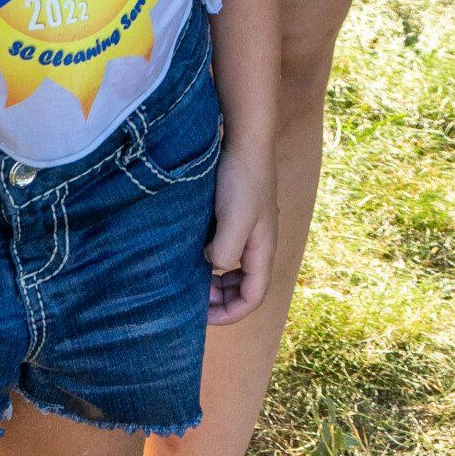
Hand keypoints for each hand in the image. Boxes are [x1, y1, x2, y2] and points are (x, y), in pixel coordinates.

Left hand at [205, 139, 276, 322]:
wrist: (245, 139)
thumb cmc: (242, 180)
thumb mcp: (234, 221)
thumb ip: (224, 252)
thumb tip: (212, 265)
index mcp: (263, 250)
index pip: (253, 297)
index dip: (230, 314)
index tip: (202, 316)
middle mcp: (258, 243)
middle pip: (245, 286)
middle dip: (222, 300)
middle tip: (194, 300)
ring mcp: (248, 228)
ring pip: (235, 268)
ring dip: (216, 280)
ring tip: (191, 279)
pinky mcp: (236, 214)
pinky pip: (226, 248)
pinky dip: (212, 258)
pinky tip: (193, 251)